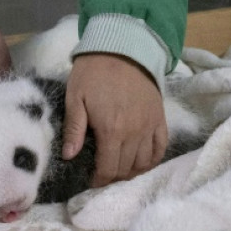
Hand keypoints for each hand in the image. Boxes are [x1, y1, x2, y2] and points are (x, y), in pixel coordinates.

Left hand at [63, 53, 166, 187]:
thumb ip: (74, 129)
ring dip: (132, 171)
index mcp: (112, 131)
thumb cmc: (94, 73)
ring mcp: (150, 126)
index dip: (99, 181)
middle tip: (102, 174)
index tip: (91, 181)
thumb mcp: (76, 98)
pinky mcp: (160, 119)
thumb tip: (69, 157)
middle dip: (113, 177)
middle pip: (126, 169)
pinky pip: (161, 147)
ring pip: (144, 162)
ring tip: (120, 169)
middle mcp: (134, 133)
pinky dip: (152, 159)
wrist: (123, 49)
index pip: (108, 169)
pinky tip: (142, 162)